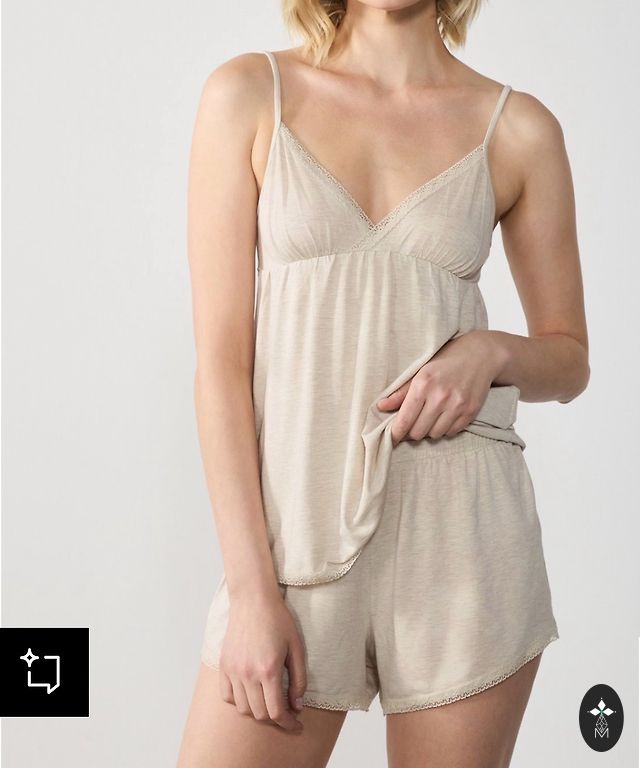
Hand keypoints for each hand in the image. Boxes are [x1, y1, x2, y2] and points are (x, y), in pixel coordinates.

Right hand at [218, 589, 306, 732]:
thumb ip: (299, 679)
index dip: (288, 724)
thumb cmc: (278, 620)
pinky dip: (238, 701)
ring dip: (257, 711)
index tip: (296, 725)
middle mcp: (248, 674)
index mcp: (269, 670)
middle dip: (275, 718)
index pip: (277, 712)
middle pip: (260, 714)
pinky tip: (250, 694)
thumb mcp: (297, 648)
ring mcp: (233, 670)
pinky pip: (227, 695)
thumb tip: (297, 705)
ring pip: (243, 708)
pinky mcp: (224, 665)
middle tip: (286, 713)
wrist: (253, 600)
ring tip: (268, 702)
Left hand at [377, 330, 502, 445]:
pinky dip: (445, 429)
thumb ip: (401, 392)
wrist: (480, 355)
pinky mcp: (470, 412)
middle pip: (418, 431)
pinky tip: (444, 416)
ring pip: (435, 434)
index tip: (393, 437)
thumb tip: (380, 407)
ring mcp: (457, 405)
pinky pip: (452, 432)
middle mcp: (440, 396)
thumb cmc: (446, 361)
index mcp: (423, 384)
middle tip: (413, 424)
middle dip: (412, 431)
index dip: (396, 433)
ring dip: (429, 431)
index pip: (405, 420)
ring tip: (430, 418)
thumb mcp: (420, 371)